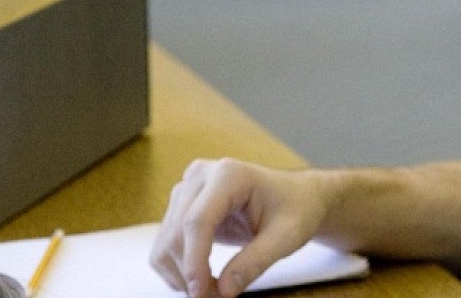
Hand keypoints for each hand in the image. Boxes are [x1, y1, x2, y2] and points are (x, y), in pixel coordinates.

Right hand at [150, 158, 331, 297]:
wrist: (294, 197)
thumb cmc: (295, 210)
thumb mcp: (287, 237)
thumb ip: (256, 261)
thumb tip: (224, 290)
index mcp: (229, 175)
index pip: (197, 221)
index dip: (194, 260)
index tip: (200, 293)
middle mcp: (200, 177)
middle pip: (177, 233)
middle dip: (190, 273)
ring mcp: (186, 190)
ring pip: (165, 242)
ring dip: (181, 275)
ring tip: (213, 292)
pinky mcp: (180, 207)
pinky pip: (165, 245)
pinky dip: (178, 269)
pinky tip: (203, 279)